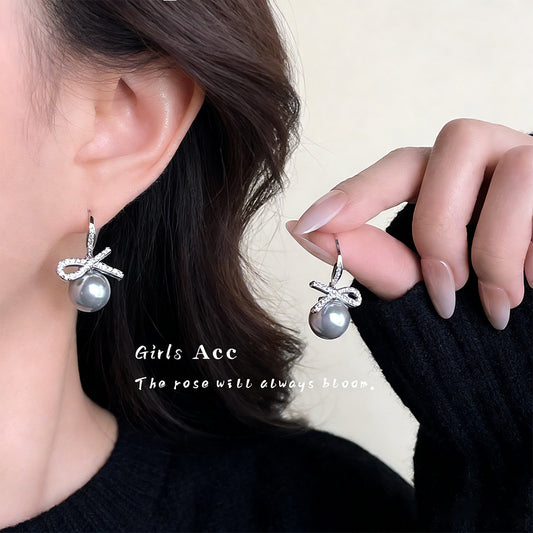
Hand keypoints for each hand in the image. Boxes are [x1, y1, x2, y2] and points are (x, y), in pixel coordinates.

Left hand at [286, 118, 532, 329]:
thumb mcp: (424, 281)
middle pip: (456, 143)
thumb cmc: (481, 301)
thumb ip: (373, 256)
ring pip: (519, 169)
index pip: (400, 164)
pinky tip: (532, 287)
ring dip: (495, 249)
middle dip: (442, 225)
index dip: (357, 191)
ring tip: (496, 305)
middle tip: (445, 291)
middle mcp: (493, 158)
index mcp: (451, 176)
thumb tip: (306, 231)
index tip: (308, 225)